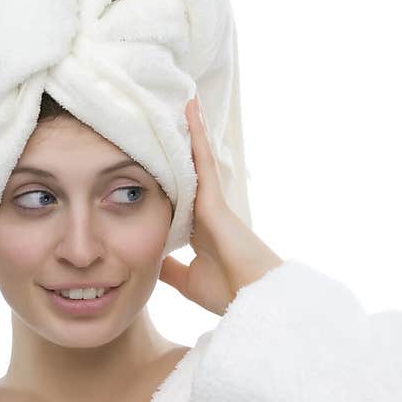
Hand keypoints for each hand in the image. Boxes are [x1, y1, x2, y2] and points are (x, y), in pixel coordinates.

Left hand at [158, 96, 283, 315]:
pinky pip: (203, 159)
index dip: (171, 173)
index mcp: (199, 228)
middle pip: (190, 169)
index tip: (158, 154)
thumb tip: (150, 261)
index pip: (181, 193)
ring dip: (191, 130)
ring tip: (183, 100)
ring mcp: (213, 200)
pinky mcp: (216, 198)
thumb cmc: (228, 293)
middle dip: (183, 145)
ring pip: (198, 158)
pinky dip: (196, 135)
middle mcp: (206, 209)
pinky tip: (190, 110)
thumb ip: (169, 268)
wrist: (251, 301)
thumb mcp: (186, 280)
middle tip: (170, 115)